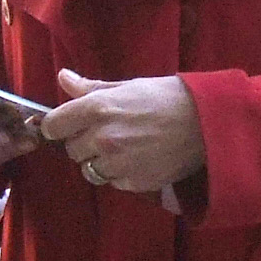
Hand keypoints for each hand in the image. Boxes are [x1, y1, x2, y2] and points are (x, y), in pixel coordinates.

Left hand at [43, 68, 204, 201]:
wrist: (206, 123)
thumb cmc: (167, 97)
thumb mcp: (128, 86)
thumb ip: (91, 87)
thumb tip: (63, 78)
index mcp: (98, 108)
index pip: (54, 126)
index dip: (59, 125)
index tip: (67, 125)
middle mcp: (102, 137)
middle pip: (71, 150)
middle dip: (83, 142)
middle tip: (107, 132)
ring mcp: (117, 163)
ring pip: (89, 169)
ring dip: (100, 161)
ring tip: (125, 147)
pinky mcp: (132, 182)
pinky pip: (112, 181)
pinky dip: (120, 173)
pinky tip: (139, 158)